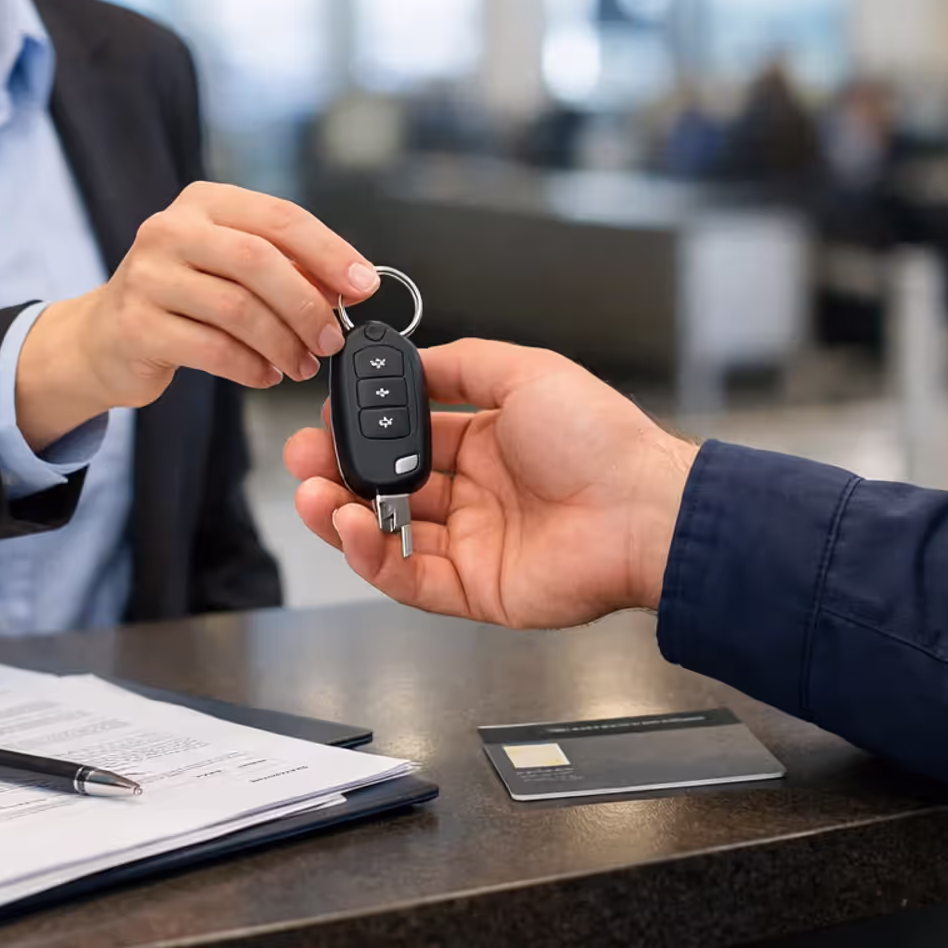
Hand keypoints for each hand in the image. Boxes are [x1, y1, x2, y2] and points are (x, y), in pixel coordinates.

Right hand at [17, 183, 377, 445]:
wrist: (102, 338)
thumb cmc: (181, 298)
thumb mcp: (230, 267)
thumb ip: (286, 268)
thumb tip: (351, 286)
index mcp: (204, 202)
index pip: (280, 217)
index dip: (329, 252)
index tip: (363, 285)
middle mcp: (170, 229)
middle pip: (258, 260)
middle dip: (306, 304)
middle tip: (331, 339)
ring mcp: (147, 276)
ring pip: (238, 309)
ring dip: (283, 343)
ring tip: (301, 365)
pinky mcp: (136, 325)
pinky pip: (214, 349)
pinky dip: (252, 367)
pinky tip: (265, 374)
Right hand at [285, 340, 699, 629]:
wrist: (643, 510)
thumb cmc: (602, 441)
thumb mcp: (526, 372)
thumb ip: (461, 365)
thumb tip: (411, 358)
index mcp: (488, 442)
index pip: (407, 436)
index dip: (364, 431)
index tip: (328, 417)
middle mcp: (476, 494)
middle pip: (387, 487)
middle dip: (337, 473)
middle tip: (303, 459)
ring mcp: (472, 544)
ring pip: (387, 533)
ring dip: (341, 514)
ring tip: (313, 495)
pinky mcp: (473, 589)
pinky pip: (407, 577)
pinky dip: (370, 556)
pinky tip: (351, 527)